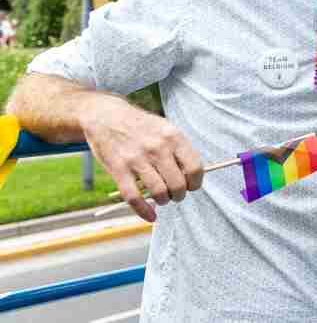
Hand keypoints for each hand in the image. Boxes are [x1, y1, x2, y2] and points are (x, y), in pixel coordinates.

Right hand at [79, 95, 203, 221]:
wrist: (106, 116)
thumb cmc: (142, 127)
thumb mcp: (165, 129)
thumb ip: (180, 150)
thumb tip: (193, 177)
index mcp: (173, 136)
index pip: (195, 168)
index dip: (196, 182)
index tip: (191, 186)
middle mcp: (157, 147)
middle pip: (178, 184)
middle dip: (179, 194)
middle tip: (175, 194)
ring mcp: (137, 158)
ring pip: (159, 192)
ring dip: (163, 200)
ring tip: (162, 197)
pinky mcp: (118, 169)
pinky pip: (134, 198)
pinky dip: (144, 212)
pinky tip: (151, 216)